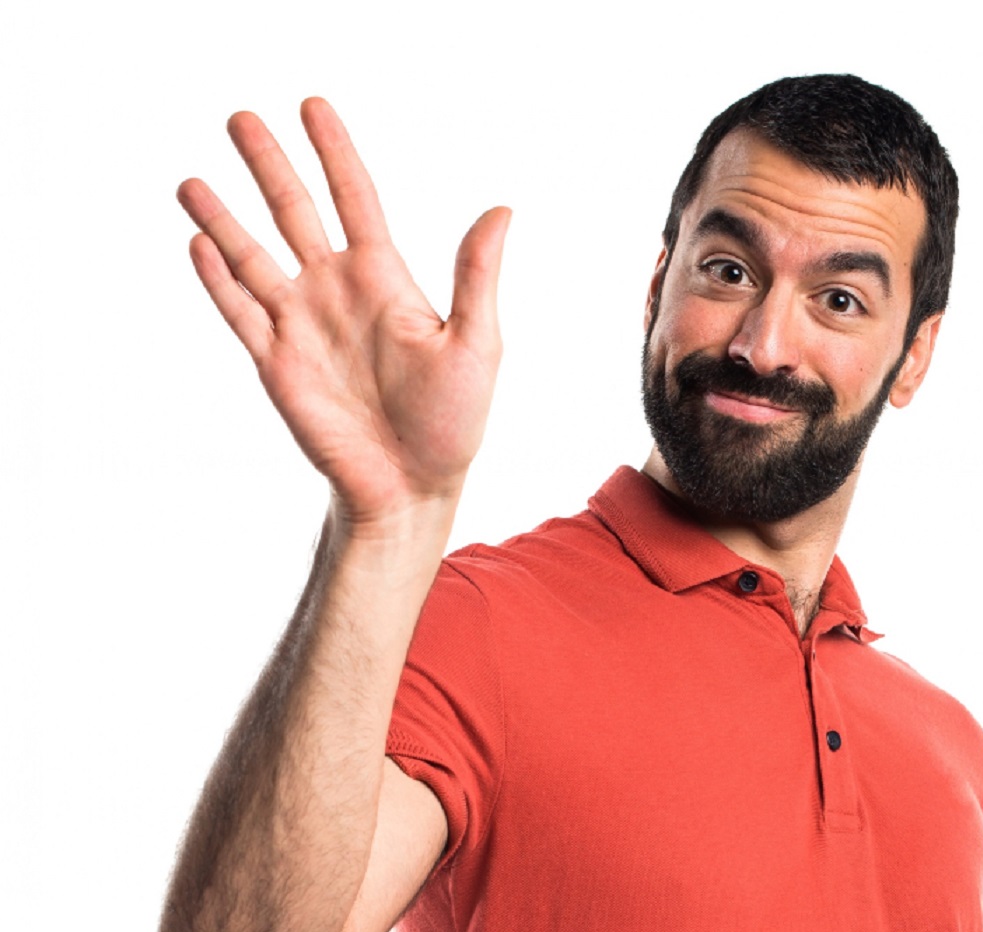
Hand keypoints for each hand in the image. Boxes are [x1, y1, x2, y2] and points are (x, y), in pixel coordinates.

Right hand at [178, 98, 509, 531]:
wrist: (411, 486)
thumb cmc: (453, 422)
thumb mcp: (476, 344)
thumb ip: (477, 276)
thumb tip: (502, 210)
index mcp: (384, 280)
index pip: (355, 199)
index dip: (335, 153)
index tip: (314, 107)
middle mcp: (337, 293)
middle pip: (295, 214)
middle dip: (269, 167)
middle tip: (241, 118)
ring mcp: (302, 326)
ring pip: (253, 258)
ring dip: (223, 220)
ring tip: (193, 182)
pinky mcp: (276, 365)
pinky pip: (241, 313)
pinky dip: (218, 281)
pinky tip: (199, 244)